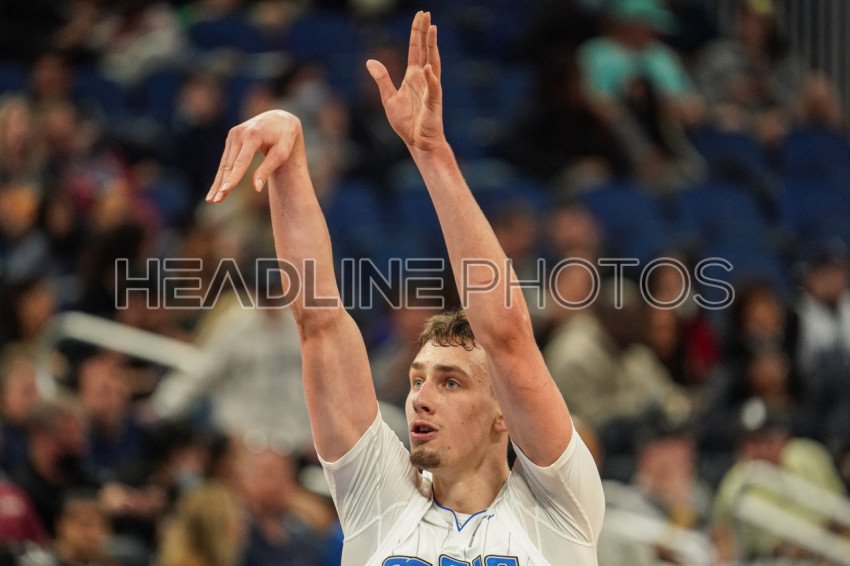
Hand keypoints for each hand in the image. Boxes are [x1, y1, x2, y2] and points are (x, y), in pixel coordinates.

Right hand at [205, 110, 302, 202]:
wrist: (279, 119)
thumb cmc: (284, 138)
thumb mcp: (281, 153)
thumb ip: (267, 169)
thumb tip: (256, 188)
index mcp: (253, 136)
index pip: (241, 162)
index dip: (233, 178)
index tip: (225, 191)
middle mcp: (239, 133)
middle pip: (229, 164)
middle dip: (222, 183)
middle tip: (215, 201)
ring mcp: (233, 134)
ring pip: (224, 163)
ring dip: (218, 182)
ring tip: (212, 199)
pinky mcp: (231, 137)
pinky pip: (226, 159)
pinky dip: (221, 174)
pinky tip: (217, 188)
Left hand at [367, 11, 443, 151]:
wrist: (419, 143)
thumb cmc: (407, 123)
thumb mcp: (388, 99)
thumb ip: (382, 79)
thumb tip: (370, 61)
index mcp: (413, 76)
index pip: (415, 49)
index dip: (417, 33)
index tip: (420, 16)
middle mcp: (424, 78)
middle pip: (425, 50)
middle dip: (425, 32)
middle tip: (427, 14)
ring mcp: (431, 89)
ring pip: (433, 63)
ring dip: (432, 47)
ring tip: (433, 30)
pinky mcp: (434, 102)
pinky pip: (433, 88)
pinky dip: (431, 78)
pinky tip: (428, 67)